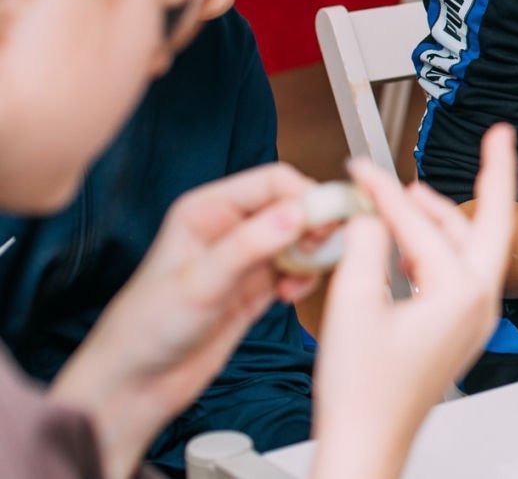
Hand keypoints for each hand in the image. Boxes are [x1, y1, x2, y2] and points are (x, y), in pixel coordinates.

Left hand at [52, 164, 317, 478]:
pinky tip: (291, 295)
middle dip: (316, 226)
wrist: (137, 384)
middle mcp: (229, 227)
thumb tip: (300, 212)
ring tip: (303, 279)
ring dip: (313, 255)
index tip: (333, 221)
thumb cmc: (148, 327)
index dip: (307, 196)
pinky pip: (297, 269)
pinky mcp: (256, 288)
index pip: (274, 182)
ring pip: (300, 238)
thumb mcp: (201, 281)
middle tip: (325, 251)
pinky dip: (305, 278)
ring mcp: (245, 258)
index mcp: (208, 209)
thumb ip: (251, 244)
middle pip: (294, 207)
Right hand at [310, 124, 517, 478]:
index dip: (384, 192)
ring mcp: (473, 317)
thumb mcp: (352, 307)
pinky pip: (458, 270)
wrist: (368, 445)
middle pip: (493, 222)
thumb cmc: (362, 394)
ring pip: (471, 246)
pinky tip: (411, 236)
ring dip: (446, 213)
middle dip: (496, 175)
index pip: (419, 224)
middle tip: (501, 135)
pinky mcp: (457, 329)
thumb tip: (371, 214)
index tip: (360, 168)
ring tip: (414, 188)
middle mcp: (478, 303)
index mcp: (460, 293)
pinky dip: (437, 244)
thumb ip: (365, 246)